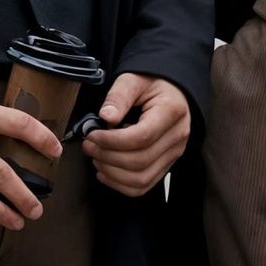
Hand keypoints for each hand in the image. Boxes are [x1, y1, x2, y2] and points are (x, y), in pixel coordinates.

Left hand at [81, 73, 190, 197]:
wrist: (170, 90)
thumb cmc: (151, 83)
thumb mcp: (133, 79)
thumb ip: (119, 96)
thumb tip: (106, 117)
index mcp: (171, 111)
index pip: (142, 137)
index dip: (112, 141)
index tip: (92, 135)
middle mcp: (177, 136)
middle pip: (140, 161)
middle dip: (108, 157)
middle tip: (88, 146)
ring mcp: (174, 153)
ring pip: (141, 179)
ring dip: (112, 173)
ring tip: (97, 157)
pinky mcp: (167, 164)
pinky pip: (144, 185)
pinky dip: (120, 184)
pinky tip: (106, 171)